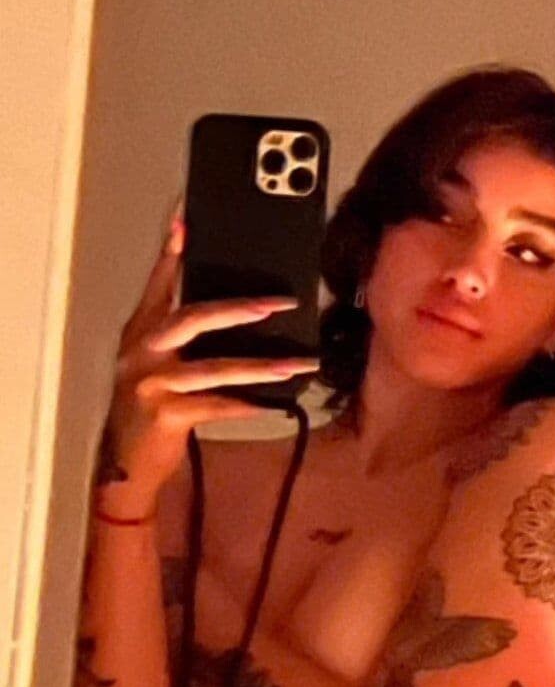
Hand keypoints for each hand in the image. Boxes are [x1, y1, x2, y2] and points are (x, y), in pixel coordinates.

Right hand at [99, 204, 318, 507]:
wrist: (123, 467)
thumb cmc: (146, 414)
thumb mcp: (153, 368)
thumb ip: (177, 340)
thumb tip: (230, 315)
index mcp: (140, 334)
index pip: (158, 285)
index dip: (171, 253)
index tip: (186, 220)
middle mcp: (142, 352)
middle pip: (193, 318)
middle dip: (239, 309)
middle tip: (278, 303)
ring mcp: (152, 384)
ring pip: (216, 367)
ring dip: (262, 366)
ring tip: (297, 363)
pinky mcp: (166, 415)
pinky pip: (218, 405)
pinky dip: (248, 405)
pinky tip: (275, 404)